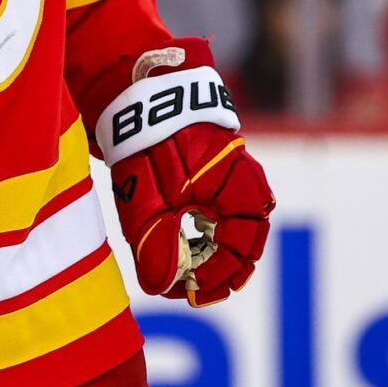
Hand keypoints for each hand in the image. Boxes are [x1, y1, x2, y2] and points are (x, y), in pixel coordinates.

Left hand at [96, 38, 273, 305]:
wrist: (138, 92)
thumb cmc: (144, 142)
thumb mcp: (145, 198)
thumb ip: (155, 243)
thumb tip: (164, 286)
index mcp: (235, 186)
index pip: (241, 245)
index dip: (218, 275)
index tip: (191, 290)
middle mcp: (244, 181)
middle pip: (249, 239)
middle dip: (225, 270)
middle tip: (198, 293)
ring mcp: (234, 175)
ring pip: (240, 226)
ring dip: (220, 254)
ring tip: (194, 278)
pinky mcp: (219, 171)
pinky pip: (227, 211)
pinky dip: (213, 235)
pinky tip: (191, 248)